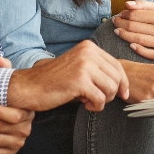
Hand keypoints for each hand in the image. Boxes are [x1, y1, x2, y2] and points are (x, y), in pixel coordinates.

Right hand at [7, 40, 129, 111]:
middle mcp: (88, 52)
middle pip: (117, 77)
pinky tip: (84, 104)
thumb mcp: (79, 67)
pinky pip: (100, 99)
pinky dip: (95, 106)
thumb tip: (122, 83)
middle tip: (97, 99)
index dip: (123, 82)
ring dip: (103, 100)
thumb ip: (97, 69)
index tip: (123, 94)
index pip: (117, 65)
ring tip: (89, 100)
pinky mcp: (79, 81)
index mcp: (89, 47)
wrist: (30, 86)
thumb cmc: (55, 80)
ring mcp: (84, 65)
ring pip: (111, 88)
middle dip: (112, 93)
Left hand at [113, 0, 153, 65]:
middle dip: (122, 24)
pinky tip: (130, 45)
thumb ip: (144, 5)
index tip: (120, 14)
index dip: (125, 14)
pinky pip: (149, 54)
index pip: (137, 15)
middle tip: (115, 22)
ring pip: (140, 40)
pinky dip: (138, 49)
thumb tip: (127, 4)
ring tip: (117, 31)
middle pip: (136, 27)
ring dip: (125, 35)